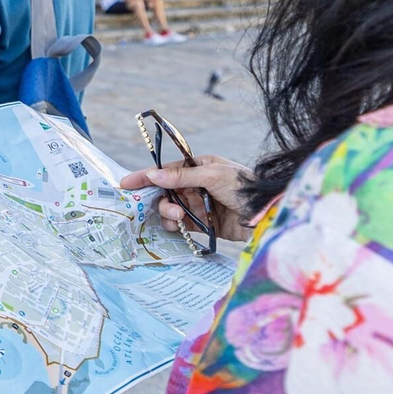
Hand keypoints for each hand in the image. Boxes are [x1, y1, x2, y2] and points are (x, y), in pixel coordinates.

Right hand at [121, 154, 255, 241]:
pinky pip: (180, 225)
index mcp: (199, 167)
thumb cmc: (245, 188)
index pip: (167, 170)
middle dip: (159, 199)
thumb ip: (182, 177)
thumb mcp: (213, 176)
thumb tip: (154, 174)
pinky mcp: (203, 224)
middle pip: (165, 192)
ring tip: (180, 217)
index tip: (126, 184)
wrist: (266, 215)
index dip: (146, 177)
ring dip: (169, 213)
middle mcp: (196, 185)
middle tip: (166, 207)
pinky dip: (175, 226)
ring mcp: (198, 204)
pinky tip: (179, 226)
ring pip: (170, 209)